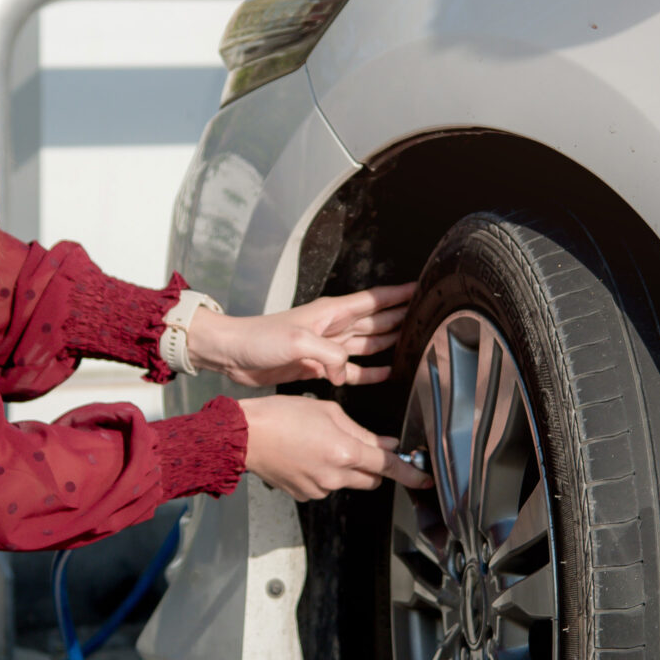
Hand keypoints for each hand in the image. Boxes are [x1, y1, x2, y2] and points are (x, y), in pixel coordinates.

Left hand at [183, 283, 416, 388]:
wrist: (233, 355)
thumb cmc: (260, 340)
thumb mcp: (299, 343)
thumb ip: (331, 356)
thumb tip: (347, 373)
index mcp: (331, 313)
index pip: (373, 300)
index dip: (398, 294)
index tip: (422, 287)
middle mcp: (333, 327)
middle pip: (376, 320)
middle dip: (400, 317)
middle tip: (426, 316)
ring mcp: (326, 346)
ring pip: (367, 342)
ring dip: (388, 342)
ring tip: (412, 342)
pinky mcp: (318, 366)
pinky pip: (351, 369)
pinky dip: (369, 371)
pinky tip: (386, 372)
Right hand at [240, 394, 431, 500]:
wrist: (244, 436)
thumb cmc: (280, 416)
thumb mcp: (328, 411)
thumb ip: (361, 431)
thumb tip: (385, 444)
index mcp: (344, 452)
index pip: (389, 467)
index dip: (411, 474)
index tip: (424, 478)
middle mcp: (334, 476)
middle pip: (371, 479)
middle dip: (374, 466)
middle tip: (360, 447)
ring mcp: (318, 488)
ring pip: (348, 482)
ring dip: (346, 468)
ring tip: (321, 445)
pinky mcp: (304, 495)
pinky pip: (326, 486)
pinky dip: (325, 474)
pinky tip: (308, 456)